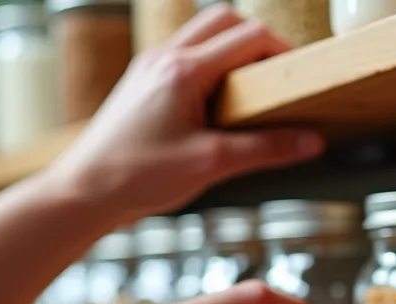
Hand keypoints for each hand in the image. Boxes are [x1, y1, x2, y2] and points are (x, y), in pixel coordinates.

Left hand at [43, 5, 324, 223]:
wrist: (84, 191)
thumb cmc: (135, 176)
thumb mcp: (212, 164)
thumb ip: (266, 149)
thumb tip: (311, 141)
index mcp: (184, 70)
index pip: (249, 37)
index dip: (283, 53)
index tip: (299, 79)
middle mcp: (165, 57)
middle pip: (226, 20)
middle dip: (260, 42)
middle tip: (279, 76)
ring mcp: (151, 66)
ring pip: (204, 33)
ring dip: (234, 50)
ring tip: (252, 89)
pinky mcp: (144, 82)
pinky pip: (186, 55)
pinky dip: (211, 65)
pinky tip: (219, 103)